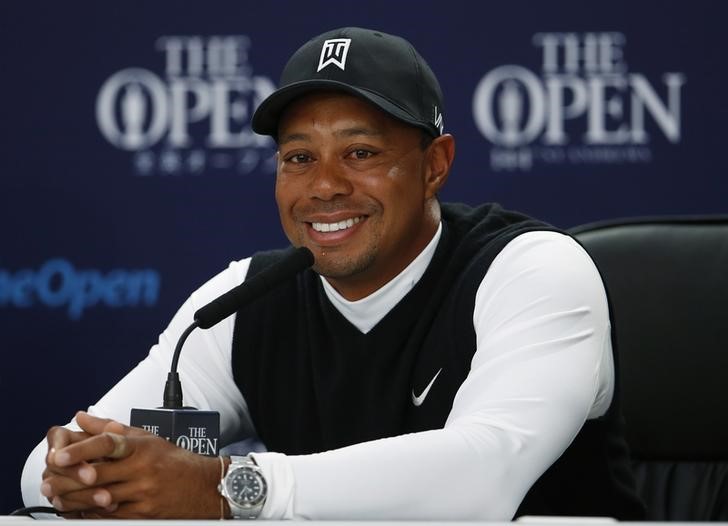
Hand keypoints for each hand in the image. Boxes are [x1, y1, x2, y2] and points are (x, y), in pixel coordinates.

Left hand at [42, 411, 223, 518]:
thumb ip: (112, 428)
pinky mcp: (143, 514)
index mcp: (142, 447)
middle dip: (68, 480)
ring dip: (74, 500)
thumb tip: (82, 418)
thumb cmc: (176, 461)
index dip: (81, 449)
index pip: (108, 443)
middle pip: (98, 475)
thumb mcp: (147, 438)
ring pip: (100, 498)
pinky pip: (110, 516)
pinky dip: (90, 514)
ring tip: (56, 498)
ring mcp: (142, 493)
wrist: (203, 487)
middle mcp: (142, 469)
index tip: (58, 454)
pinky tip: (78, 511)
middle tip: (48, 481)